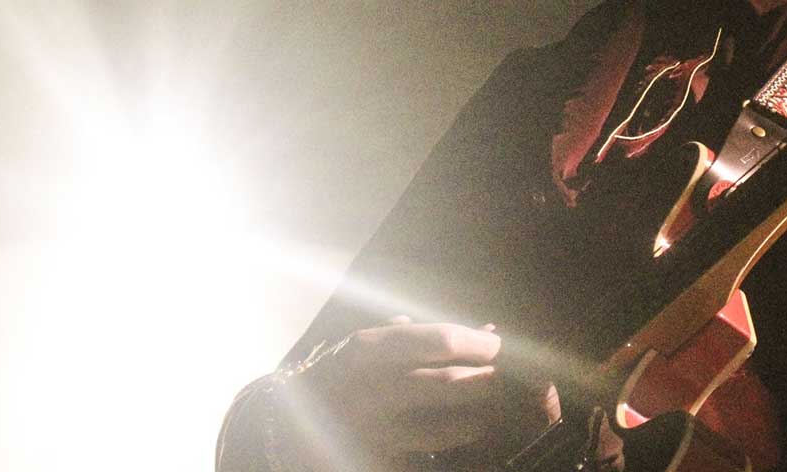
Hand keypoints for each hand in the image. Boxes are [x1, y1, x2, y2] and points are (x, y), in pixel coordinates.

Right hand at [291, 317, 558, 466]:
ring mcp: (374, 433)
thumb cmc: (341, 377)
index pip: (441, 341)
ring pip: (449, 428)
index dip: (482, 343)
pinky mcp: (378, 463)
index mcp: (368, 350)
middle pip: (452, 384)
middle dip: (489, 382)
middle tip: (504, 381)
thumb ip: (421, 338)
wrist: (282, 430)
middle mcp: (370, 390)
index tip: (501, 345)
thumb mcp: (368, 348)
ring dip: (478, 419)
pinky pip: (431, 459)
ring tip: (484, 413)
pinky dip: (455, 450)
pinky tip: (465, 440)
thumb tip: (487, 329)